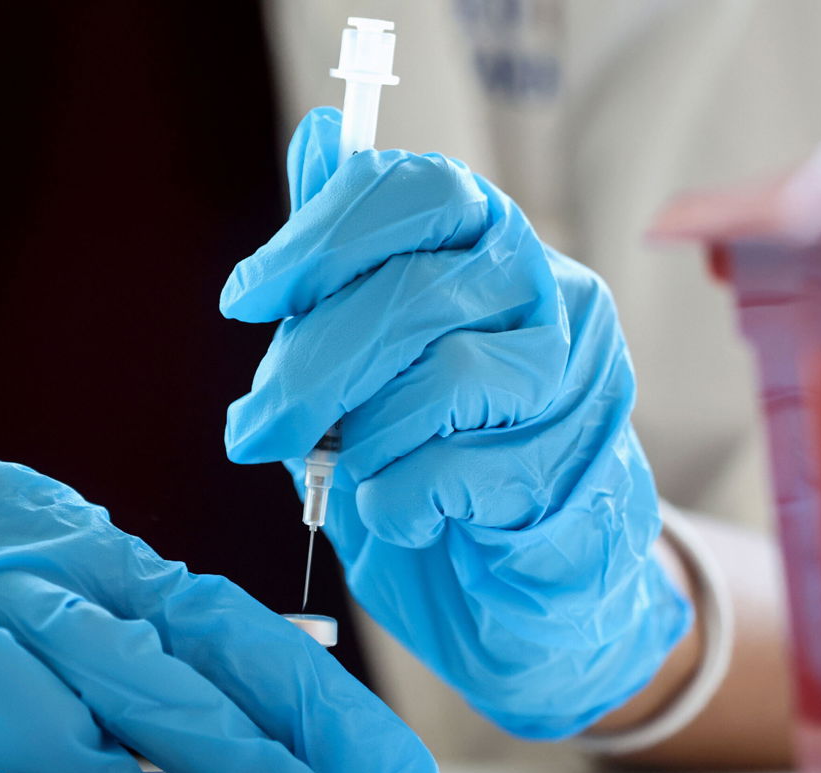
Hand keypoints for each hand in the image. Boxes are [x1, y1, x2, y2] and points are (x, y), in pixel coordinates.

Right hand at [0, 458, 435, 772]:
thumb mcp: (91, 614)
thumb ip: (164, 669)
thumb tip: (284, 748)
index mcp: (99, 565)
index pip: (221, 626)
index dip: (307, 698)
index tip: (385, 770)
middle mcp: (19, 581)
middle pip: (127, 652)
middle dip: (221, 734)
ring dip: (62, 738)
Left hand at [221, 107, 690, 738]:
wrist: (513, 587)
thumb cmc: (434, 459)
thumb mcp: (367, 359)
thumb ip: (342, 264)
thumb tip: (317, 137)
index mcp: (495, 248)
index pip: (420, 191)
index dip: (320, 238)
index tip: (245, 301)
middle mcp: (552, 295)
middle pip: (414, 293)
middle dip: (308, 369)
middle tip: (251, 430)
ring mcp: (575, 385)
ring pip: (442, 379)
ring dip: (363, 442)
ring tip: (352, 474)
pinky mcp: (572, 473)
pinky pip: (455, 471)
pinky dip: (395, 501)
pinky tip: (400, 513)